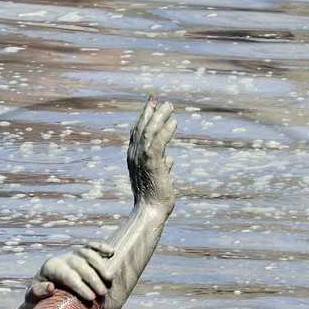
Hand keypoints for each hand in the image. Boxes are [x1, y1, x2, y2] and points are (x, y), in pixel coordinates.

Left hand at [27, 242, 115, 305]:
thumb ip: (37, 292)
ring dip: (100, 266)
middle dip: (93, 279)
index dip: (80, 286)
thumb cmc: (38, 296)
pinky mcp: (80, 253)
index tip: (91, 298)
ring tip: (110, 280)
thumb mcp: (32, 298)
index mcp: (50, 267)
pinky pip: (91, 246)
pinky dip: (101, 247)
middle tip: (103, 293)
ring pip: (88, 254)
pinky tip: (111, 252)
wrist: (42, 287)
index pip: (68, 275)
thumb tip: (50, 286)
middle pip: (80, 265)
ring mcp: (72, 254)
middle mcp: (62, 258)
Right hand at [126, 95, 175, 209]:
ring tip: (170, 106)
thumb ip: (162, 165)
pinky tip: (174, 123)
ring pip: (150, 131)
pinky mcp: (152, 163)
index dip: (144, 117)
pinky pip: (159, 143)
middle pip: (141, 127)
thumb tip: (170, 160)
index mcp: (134, 157)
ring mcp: (142, 159)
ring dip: (159, 116)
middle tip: (158, 98)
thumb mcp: (157, 178)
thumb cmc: (154, 198)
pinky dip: (166, 131)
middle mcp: (134, 155)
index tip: (152, 105)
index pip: (138, 132)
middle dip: (150, 110)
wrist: (150, 211)